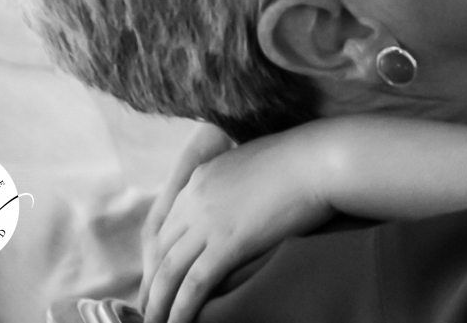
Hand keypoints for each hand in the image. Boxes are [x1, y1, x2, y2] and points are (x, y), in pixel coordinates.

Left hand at [140, 127, 334, 322]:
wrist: (319, 160)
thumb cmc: (303, 159)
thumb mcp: (255, 165)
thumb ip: (238, 184)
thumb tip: (242, 202)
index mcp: (200, 179)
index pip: (167, 225)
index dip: (159, 256)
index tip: (158, 276)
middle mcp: (194, 200)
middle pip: (160, 250)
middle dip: (151, 283)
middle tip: (148, 308)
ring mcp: (208, 223)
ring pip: (169, 272)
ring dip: (158, 303)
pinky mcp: (226, 244)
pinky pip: (194, 284)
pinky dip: (180, 309)